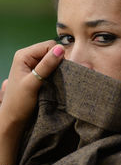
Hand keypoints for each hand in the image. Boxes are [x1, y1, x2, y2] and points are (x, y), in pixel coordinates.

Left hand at [0, 40, 64, 164]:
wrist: (13, 119)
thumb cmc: (19, 102)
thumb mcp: (33, 83)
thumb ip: (46, 65)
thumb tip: (60, 49)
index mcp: (23, 55)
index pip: (48, 45)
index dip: (57, 55)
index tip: (61, 70)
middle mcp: (27, 57)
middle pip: (50, 51)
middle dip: (57, 62)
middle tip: (58, 77)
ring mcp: (32, 65)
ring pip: (51, 60)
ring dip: (57, 69)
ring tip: (56, 80)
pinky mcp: (36, 73)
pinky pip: (50, 67)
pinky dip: (55, 73)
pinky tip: (54, 82)